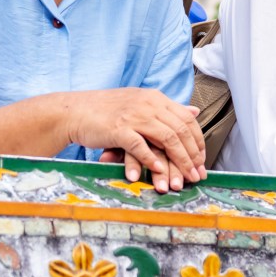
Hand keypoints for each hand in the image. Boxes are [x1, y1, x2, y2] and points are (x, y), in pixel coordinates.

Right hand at [60, 88, 204, 191]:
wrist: (74, 111)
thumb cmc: (106, 111)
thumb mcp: (141, 103)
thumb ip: (167, 109)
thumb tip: (194, 111)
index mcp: (155, 98)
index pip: (187, 119)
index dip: (198, 141)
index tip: (201, 160)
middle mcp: (148, 104)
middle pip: (180, 130)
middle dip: (193, 155)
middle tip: (198, 174)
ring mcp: (134, 116)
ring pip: (167, 138)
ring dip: (178, 161)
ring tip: (184, 178)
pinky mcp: (118, 129)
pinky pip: (140, 146)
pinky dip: (151, 159)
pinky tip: (158, 171)